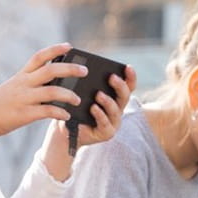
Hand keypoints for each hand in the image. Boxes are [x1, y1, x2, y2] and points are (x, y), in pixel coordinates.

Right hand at [0, 43, 89, 183]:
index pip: (39, 57)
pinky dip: (60, 113)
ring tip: (77, 100)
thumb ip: (30, 82)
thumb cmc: (0, 104)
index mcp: (22, 76)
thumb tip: (53, 78)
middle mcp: (24, 84)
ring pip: (53, 91)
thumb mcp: (13, 87)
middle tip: (84, 71)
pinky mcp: (25, 114)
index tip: (70, 46)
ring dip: (69, 95)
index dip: (55, 50)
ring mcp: (25, 99)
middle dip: (70, 69)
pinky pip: (48, 111)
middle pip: (51, 71)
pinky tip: (66, 116)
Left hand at [40, 64, 135, 179]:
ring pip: (115, 110)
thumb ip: (88, 82)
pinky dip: (99, 114)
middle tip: (111, 77)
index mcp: (115, 97)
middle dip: (119, 86)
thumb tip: (83, 65)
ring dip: (108, 101)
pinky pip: (105, 123)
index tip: (128, 67)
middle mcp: (118, 108)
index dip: (130, 76)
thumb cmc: (76, 107)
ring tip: (98, 94)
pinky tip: (93, 108)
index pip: (128, 86)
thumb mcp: (82, 93)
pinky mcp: (106, 132)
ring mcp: (113, 121)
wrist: (67, 128)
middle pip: (124, 96)